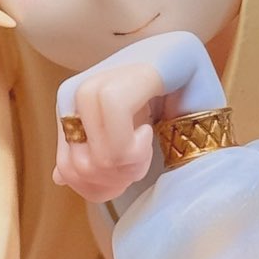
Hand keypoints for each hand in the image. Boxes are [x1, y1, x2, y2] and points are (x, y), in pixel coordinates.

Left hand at [53, 60, 164, 202]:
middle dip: (115, 179)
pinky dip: (135, 140)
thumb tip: (59, 177)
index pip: (67, 166)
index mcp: (70, 105)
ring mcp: (101, 75)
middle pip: (79, 165)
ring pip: (96, 149)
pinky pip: (114, 114)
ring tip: (147, 142)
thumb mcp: (124, 137)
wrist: (199, 74)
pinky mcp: (133, 69)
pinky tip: (149, 129)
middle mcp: (76, 86)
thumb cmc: (166, 109)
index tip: (124, 183)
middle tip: (140, 164)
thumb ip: (94, 153)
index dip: (96, 190)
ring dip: (129, 162)